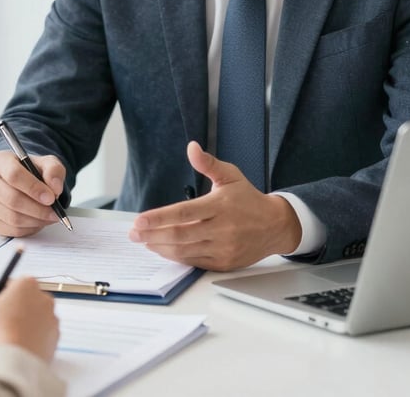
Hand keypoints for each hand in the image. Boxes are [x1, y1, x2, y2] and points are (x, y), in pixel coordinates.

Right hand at [0, 150, 65, 236]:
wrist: (17, 181)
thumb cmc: (30, 171)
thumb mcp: (46, 163)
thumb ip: (54, 171)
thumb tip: (55, 188)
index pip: (14, 175)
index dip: (34, 188)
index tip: (51, 198)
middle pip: (12, 199)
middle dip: (38, 209)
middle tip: (55, 213)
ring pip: (11, 217)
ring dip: (35, 221)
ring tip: (48, 217)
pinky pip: (9, 230)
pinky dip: (27, 230)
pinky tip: (37, 222)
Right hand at [0, 277, 59, 361]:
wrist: (13, 362)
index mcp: (27, 284)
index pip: (13, 285)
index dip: (1, 298)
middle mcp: (45, 298)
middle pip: (26, 301)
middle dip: (15, 310)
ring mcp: (52, 319)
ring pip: (35, 319)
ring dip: (24, 326)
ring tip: (8, 340)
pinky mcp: (55, 339)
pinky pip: (41, 336)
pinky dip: (32, 340)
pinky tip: (19, 348)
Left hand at [128, 141, 301, 270]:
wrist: (275, 226)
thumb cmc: (248, 199)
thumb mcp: (230, 175)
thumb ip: (208, 163)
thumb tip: (191, 147)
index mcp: (220, 206)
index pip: (183, 213)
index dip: (158, 218)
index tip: (139, 220)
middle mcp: (221, 229)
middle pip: (179, 235)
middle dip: (152, 235)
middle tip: (134, 233)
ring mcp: (223, 248)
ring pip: (185, 251)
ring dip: (160, 247)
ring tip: (145, 241)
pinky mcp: (224, 262)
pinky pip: (195, 262)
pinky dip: (176, 257)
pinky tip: (163, 249)